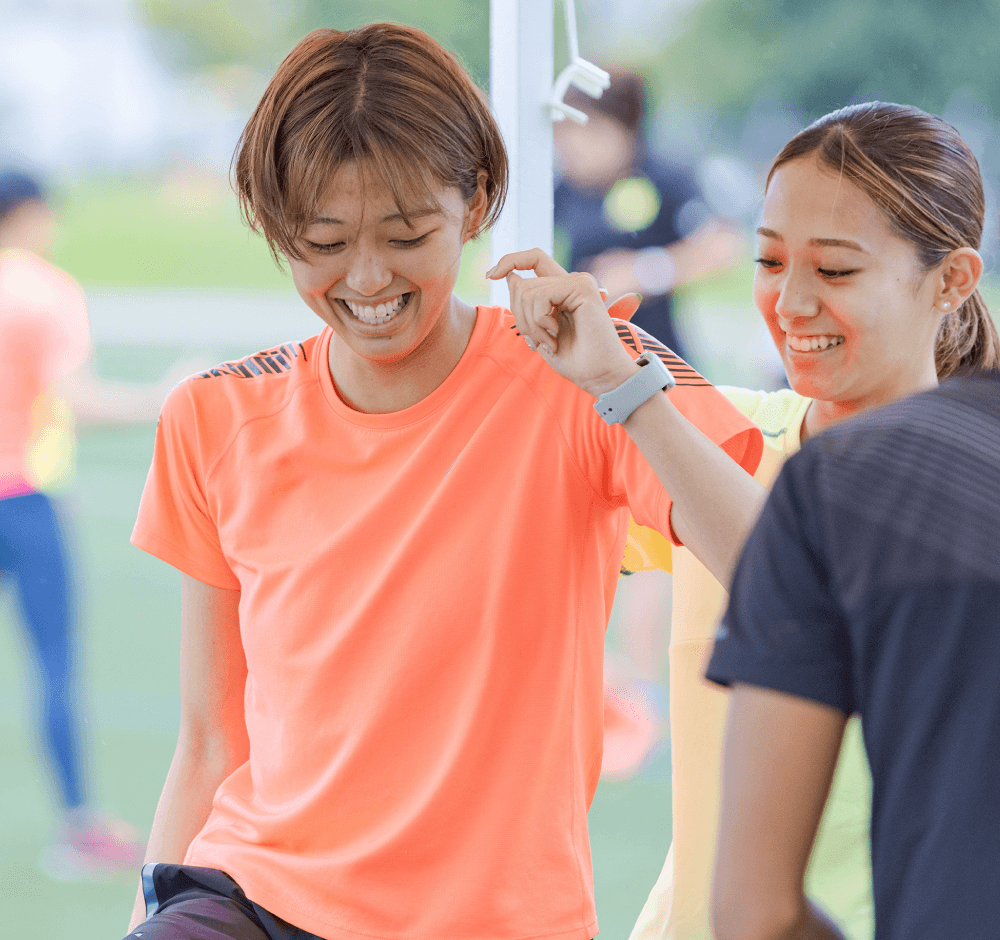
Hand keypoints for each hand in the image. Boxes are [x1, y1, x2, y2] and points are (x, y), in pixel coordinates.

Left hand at [486, 248, 640, 397]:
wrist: (599, 376)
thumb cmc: (573, 360)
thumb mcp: (539, 330)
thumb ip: (527, 303)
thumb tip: (508, 276)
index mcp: (562, 289)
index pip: (532, 259)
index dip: (509, 261)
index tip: (490, 276)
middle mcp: (572, 281)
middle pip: (521, 282)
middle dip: (519, 315)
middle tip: (536, 341)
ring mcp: (579, 282)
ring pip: (527, 291)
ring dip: (531, 324)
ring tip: (548, 342)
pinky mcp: (583, 288)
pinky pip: (541, 296)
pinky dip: (540, 321)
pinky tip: (555, 335)